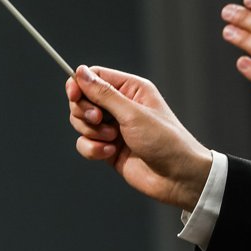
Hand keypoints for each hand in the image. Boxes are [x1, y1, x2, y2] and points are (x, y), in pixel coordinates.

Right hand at [67, 65, 212, 211]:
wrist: (177, 177)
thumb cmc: (165, 141)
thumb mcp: (132, 114)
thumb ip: (103, 94)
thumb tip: (80, 72)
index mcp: (130, 89)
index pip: (95, 76)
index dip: (80, 84)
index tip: (73, 95)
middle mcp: (120, 106)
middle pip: (83, 99)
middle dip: (85, 112)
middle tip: (99, 120)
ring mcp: (113, 127)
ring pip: (81, 123)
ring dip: (91, 132)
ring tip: (112, 139)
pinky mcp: (108, 148)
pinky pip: (85, 143)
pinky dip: (93, 149)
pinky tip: (111, 153)